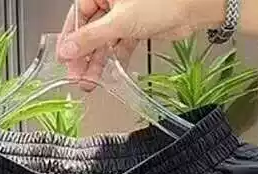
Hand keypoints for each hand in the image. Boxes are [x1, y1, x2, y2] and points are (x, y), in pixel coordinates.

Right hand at [57, 0, 225, 88]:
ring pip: (104, 40)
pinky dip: (113, 58)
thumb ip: (90, 38)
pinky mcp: (135, 26)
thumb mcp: (119, 22)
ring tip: (90, 82)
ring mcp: (124, 13)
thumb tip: (67, 49)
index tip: (64, 59)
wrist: (193, 8)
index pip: (78, 15)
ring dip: (97, 61)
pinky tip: (107, 73)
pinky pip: (118, 44)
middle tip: (76, 76)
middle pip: (90, 30)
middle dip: (83, 55)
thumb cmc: (162, 1)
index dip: (70, 39)